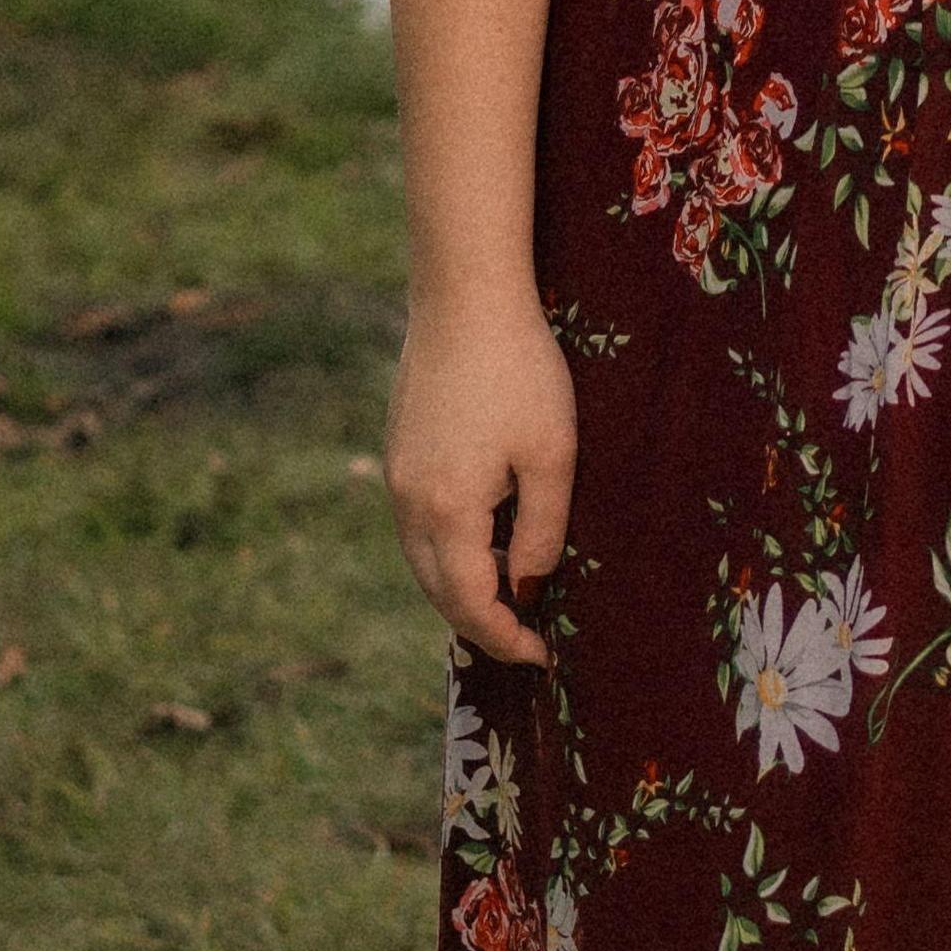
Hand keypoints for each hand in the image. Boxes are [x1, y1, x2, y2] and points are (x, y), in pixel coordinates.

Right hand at [391, 287, 578, 663]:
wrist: (464, 294)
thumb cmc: (520, 370)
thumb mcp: (552, 454)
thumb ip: (542, 532)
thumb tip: (529, 588)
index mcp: (447, 513)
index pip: (471, 604)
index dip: (505, 638)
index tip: (541, 656)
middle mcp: (409, 505)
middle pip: (439, 591)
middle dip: (481, 622)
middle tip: (525, 637)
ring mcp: (398, 476)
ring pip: (424, 560)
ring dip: (464, 586)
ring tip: (512, 592)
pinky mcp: (400, 450)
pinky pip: (420, 525)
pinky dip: (449, 549)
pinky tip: (486, 536)